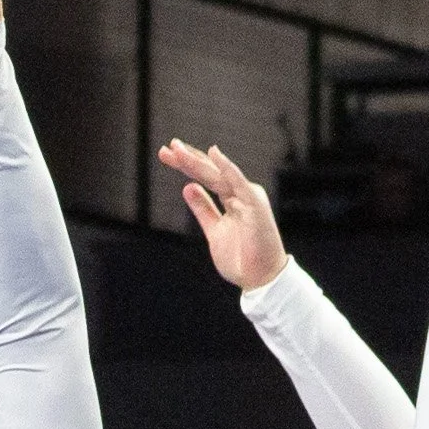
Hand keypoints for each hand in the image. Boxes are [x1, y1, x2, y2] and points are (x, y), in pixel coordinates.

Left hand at [159, 140, 286, 291]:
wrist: (261, 280)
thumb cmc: (241, 258)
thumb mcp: (214, 230)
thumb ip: (203, 209)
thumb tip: (187, 187)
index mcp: (231, 199)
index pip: (206, 177)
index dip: (187, 165)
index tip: (166, 154)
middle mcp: (239, 194)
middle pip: (209, 172)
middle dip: (188, 160)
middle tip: (167, 148)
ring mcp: (247, 197)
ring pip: (218, 175)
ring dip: (198, 161)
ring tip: (178, 150)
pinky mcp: (254, 204)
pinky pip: (238, 182)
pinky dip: (227, 167)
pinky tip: (214, 154)